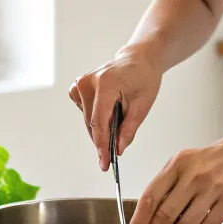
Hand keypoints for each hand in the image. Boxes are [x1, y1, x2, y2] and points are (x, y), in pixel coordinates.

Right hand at [69, 46, 161, 167]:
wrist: (139, 59)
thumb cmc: (143, 78)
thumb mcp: (142, 106)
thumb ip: (128, 129)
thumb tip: (118, 149)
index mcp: (106, 84)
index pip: (99, 122)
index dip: (102, 146)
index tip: (104, 163)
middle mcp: (89, 81)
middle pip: (91, 122)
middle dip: (101, 141)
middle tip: (109, 158)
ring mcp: (82, 82)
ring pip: (86, 118)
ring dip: (98, 128)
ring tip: (115, 126)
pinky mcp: (79, 85)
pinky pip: (83, 109)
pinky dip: (93, 116)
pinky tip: (106, 111)